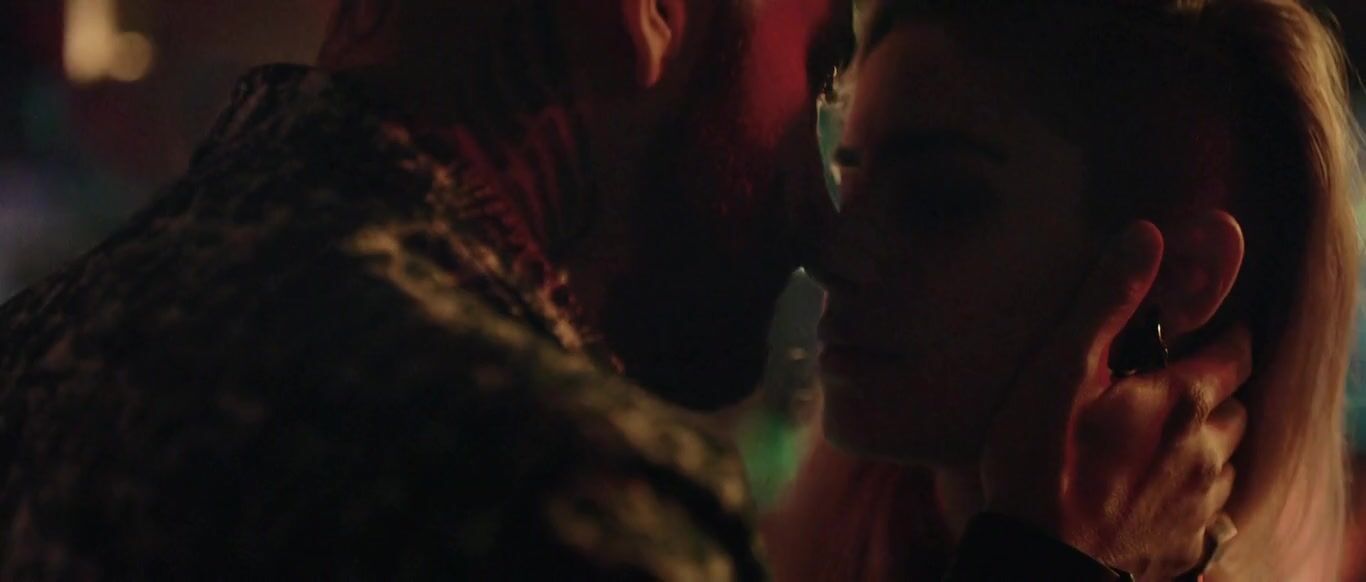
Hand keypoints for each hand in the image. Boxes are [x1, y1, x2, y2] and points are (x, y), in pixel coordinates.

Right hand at [980, 221, 1250, 577]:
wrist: (1039, 563)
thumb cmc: (1040, 464)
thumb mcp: (1059, 371)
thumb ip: (1106, 303)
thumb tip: (1146, 236)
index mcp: (1183, 400)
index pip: (1237, 350)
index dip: (1225, 334)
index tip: (1205, 328)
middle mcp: (1209, 450)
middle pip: (1237, 404)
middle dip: (1214, 389)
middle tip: (1170, 383)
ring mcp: (1202, 504)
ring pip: (1227, 458)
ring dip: (1205, 442)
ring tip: (1160, 440)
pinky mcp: (1189, 546)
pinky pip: (1210, 511)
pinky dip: (1193, 494)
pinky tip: (1156, 493)